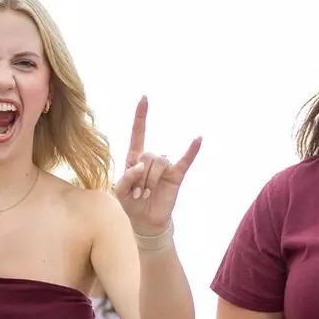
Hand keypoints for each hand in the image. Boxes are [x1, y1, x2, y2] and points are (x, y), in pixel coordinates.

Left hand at [113, 96, 200, 236]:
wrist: (146, 221)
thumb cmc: (131, 204)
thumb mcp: (119, 191)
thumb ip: (125, 177)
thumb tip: (140, 164)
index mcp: (134, 158)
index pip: (138, 133)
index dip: (141, 116)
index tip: (144, 98)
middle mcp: (150, 159)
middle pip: (147, 155)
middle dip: (141, 176)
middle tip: (139, 193)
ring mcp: (164, 167)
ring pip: (159, 162)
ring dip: (151, 180)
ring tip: (147, 194)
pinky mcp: (176, 175)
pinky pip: (185, 161)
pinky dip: (192, 150)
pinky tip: (198, 139)